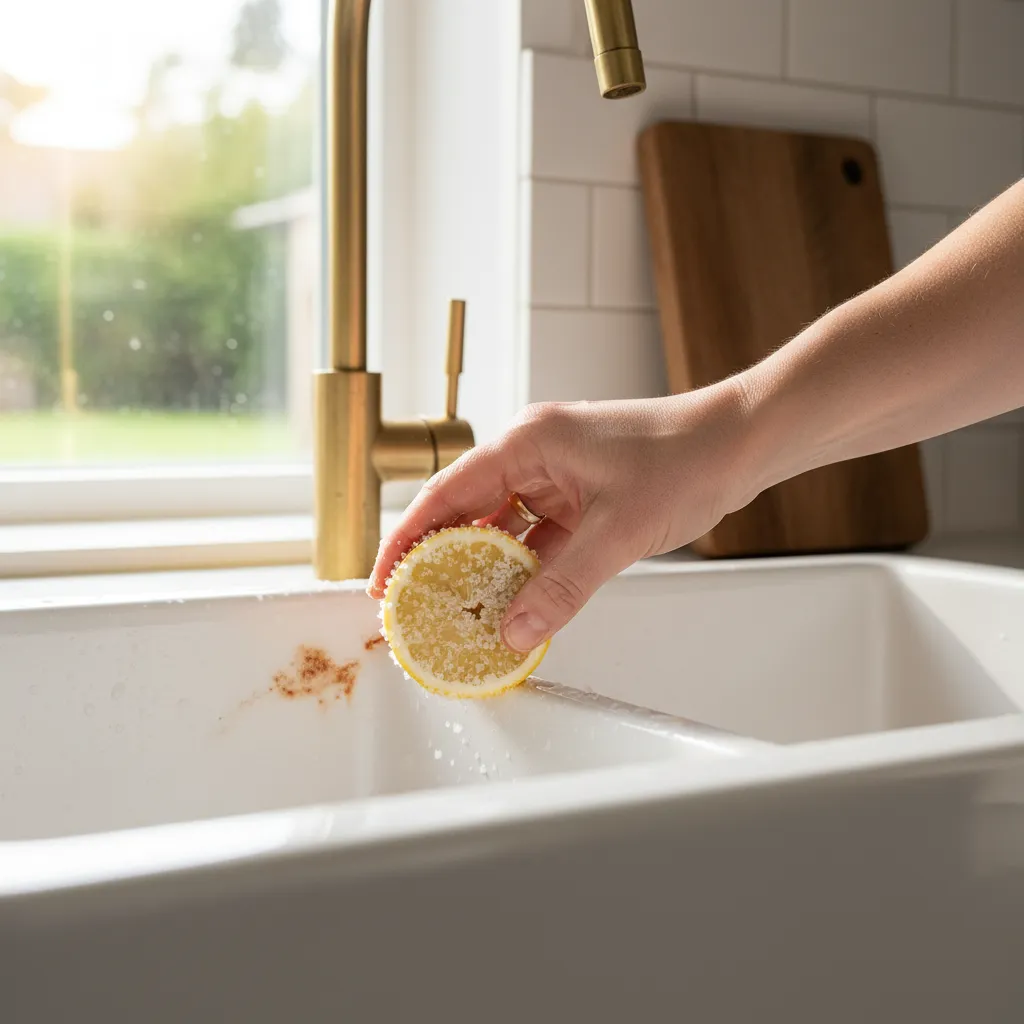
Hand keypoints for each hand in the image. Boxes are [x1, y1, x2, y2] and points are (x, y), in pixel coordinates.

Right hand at [369, 380, 751, 652]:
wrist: (740, 442)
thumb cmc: (686, 458)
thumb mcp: (618, 532)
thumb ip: (562, 587)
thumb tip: (513, 630)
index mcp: (527, 444)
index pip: (445, 494)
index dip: (406, 540)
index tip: (384, 582)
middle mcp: (532, 455)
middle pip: (465, 512)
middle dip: (440, 560)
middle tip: (417, 607)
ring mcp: (555, 476)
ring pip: (500, 527)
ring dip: (484, 569)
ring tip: (460, 613)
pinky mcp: (577, 496)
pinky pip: (535, 537)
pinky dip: (523, 569)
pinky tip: (514, 602)